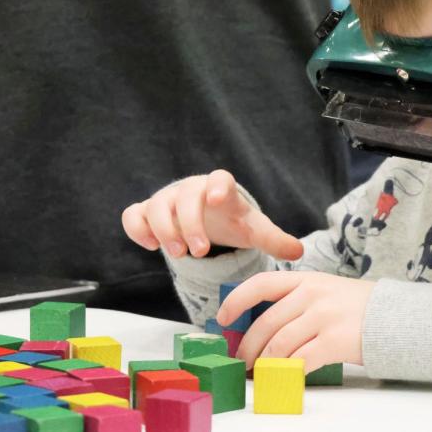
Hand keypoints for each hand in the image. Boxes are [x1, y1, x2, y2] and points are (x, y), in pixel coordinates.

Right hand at [121, 169, 303, 260]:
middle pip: (185, 196)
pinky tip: (149, 245)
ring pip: (156, 205)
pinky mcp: (147, 212)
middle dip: (189, 223)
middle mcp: (191, 189)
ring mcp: (166, 200)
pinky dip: (137, 228)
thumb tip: (297, 252)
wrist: (207, 217)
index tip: (217, 199)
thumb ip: (272, 239)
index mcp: (220, 188)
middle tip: (197, 251)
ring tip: (177, 254)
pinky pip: (133, 215)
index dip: (218, 186)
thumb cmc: (231, 220)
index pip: (220, 178)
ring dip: (164, 229)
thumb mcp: (252, 230)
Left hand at [217, 271, 374, 373]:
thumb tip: (261, 327)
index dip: (236, 300)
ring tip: (260, 373)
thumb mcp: (326, 291)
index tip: (222, 318)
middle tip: (241, 361)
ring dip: (265, 363)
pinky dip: (288, 372)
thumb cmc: (358, 308)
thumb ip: (297, 301)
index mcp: (306, 279)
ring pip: (279, 344)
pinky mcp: (335, 341)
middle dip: (248, 346)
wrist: (398, 317)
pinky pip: (301, 361)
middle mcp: (312, 294)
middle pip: (266, 322)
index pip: (261, 283)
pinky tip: (286, 378)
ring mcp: (324, 317)